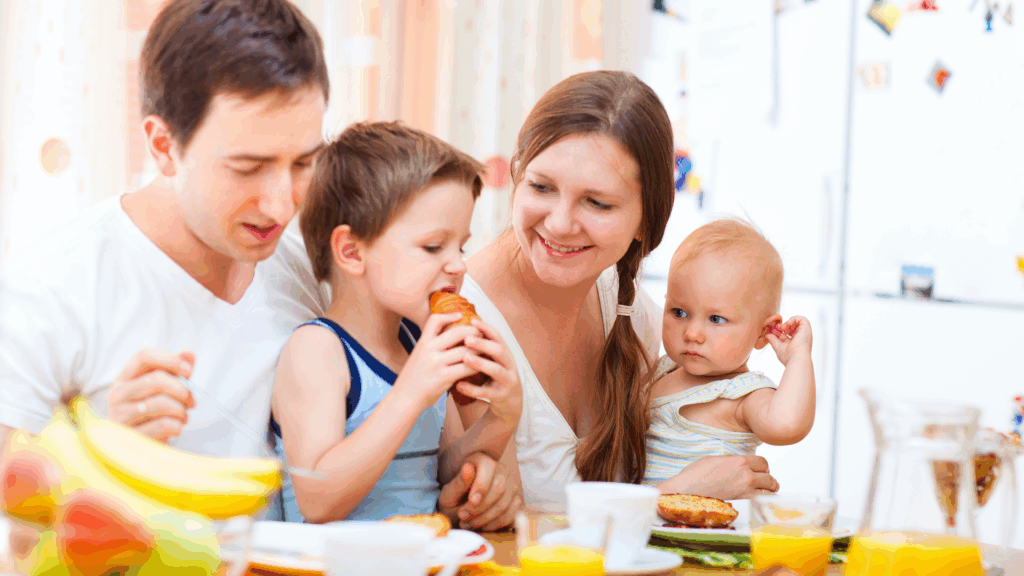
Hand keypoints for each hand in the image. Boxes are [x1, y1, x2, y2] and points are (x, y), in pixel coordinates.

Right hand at [106, 350, 195, 442]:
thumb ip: (177, 371)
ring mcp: (119, 416)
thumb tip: (188, 353)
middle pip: (157, 379)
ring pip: (161, 403)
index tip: (189, 371)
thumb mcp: (167, 390)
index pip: (144, 356)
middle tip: (191, 402)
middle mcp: (117, 394)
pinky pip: (162, 425)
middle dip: (182, 391)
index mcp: (125, 378)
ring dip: (181, 410)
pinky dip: (177, 426)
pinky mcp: (129, 437)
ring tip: (182, 417)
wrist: (143, 449)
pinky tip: (175, 428)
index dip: (170, 360)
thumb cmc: (155, 415)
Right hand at [394, 313, 480, 410]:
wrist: (404, 398)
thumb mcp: (418, 355)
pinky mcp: (444, 377)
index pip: (435, 320)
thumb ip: (431, 346)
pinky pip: (466, 368)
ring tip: (486, 351)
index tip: (460, 315)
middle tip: (482, 334)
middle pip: (457, 332)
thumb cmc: (413, 378)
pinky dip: (477, 366)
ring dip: (479, 350)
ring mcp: (436, 363)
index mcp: (423, 342)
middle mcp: (429, 349)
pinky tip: (481, 367)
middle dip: (473, 332)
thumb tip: (449, 336)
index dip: (449, 315)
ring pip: (465, 351)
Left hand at [437, 453, 521, 531]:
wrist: (461, 513)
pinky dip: (494, 525)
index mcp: (483, 460)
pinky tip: (481, 526)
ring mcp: (511, 486)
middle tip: (463, 516)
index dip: (481, 486)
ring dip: (484, 519)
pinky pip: (510, 515)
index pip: (489, 468)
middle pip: (499, 488)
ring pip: (504, 504)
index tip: (470, 502)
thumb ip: (459, 482)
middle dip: (480, 507)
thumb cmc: (454, 500)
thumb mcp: (449, 493)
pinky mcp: (516, 502)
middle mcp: (501, 470)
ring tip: (468, 523)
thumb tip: (468, 467)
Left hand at [451, 318, 521, 424]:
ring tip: (465, 358)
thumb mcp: (494, 360)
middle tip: (467, 339)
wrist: (511, 401)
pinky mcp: (502, 396)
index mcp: (506, 353)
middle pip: (499, 351)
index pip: (498, 336)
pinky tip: (459, 385)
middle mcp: (510, 365)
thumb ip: (483, 348)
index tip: (472, 321)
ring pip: (496, 370)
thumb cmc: (496, 376)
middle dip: (483, 344)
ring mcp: (507, 381)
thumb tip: (464, 328)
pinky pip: (487, 393)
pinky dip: (472, 389)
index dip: (486, 328)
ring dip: (481, 363)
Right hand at [657, 455, 779, 499]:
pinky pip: (761, 503)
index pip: (763, 462)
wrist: (685, 491)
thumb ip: (731, 462)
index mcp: (739, 461)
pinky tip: (755, 503)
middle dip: (767, 480)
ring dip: (766, 492)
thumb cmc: (694, 476)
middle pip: (770, 477)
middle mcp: (746, 475)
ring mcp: (746, 491)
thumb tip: (738, 465)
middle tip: (764, 484)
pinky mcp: (743, 505)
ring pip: (769, 491)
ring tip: (761, 494)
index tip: (760, 471)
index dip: (762, 468)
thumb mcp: (714, 460)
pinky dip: (761, 503)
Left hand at [766, 316, 811, 365]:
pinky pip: (802, 319)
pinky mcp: (807, 329)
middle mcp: (800, 338)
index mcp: (795, 343)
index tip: (773, 330)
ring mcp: (804, 333)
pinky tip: (788, 323)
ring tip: (783, 327)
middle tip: (778, 327)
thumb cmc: (789, 356)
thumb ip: (773, 340)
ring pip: (798, 322)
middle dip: (783, 325)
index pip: (787, 334)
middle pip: (792, 327)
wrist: (796, 358)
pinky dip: (794, 318)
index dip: (779, 330)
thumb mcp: (778, 347)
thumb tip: (768, 335)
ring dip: (788, 322)